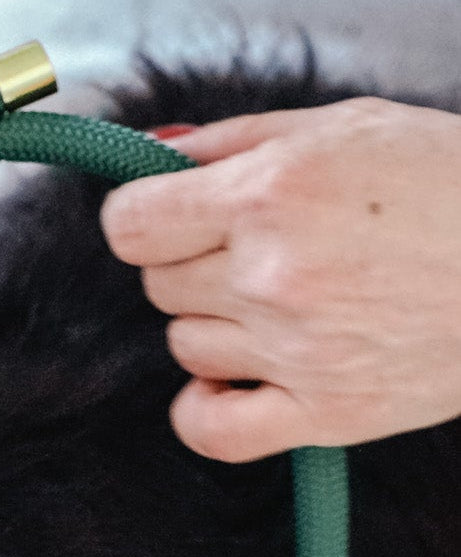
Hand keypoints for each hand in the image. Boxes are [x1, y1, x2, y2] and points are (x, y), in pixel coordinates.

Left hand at [100, 98, 460, 460]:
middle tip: (265, 251)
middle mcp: (273, 274)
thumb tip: (147, 156)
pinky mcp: (326, 413)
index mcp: (272, 193)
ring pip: (184, 344)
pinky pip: (208, 429)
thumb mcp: (345, 127)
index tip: (168, 218)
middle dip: (195, 263)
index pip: (129, 226)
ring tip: (289, 303)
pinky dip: (206, 407)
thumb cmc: (450, 182)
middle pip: (158, 284)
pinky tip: (238, 378)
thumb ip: (231, 141)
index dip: (142, 218)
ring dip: (217, 325)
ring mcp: (296, 350)